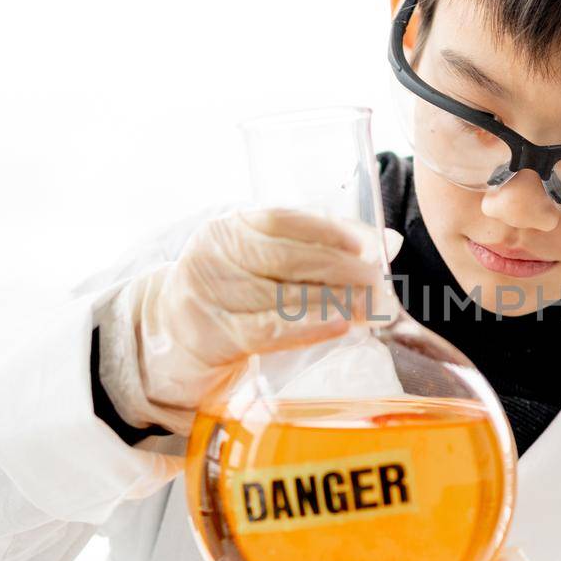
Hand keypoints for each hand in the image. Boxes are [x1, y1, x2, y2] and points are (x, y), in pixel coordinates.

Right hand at [129, 207, 402, 433]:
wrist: (170, 341)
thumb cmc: (233, 298)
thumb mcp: (264, 267)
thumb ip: (317, 252)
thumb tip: (390, 242)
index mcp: (229, 228)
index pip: (282, 219)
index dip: (329, 230)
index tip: (369, 244)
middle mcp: (214, 255)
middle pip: (285, 256)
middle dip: (338, 267)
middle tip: (376, 280)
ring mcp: (208, 295)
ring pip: (281, 294)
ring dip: (332, 300)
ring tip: (369, 306)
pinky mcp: (213, 335)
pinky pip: (269, 329)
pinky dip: (308, 326)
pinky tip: (339, 324)